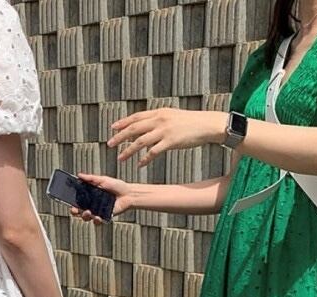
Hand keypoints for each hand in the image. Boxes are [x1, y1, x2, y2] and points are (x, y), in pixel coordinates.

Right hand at [70, 173, 133, 224]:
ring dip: (85, 216)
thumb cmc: (117, 186)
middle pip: (79, 210)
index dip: (72, 202)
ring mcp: (98, 211)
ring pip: (87, 217)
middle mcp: (92, 204)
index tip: (69, 202)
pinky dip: (96, 220)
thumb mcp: (103, 180)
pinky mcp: (104, 217)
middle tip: (75, 210)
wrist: (128, 194)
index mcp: (90, 196)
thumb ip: (91, 178)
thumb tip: (79, 175)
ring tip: (88, 212)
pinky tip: (97, 217)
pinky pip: (97, 222)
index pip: (78, 200)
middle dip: (75, 211)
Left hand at [109, 108, 226, 166]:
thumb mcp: (172, 118)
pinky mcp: (171, 142)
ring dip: (129, 150)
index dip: (123, 122)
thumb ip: (157, 124)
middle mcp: (159, 120)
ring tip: (120, 158)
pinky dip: (145, 159)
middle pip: (134, 128)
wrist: (207, 124)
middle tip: (109, 144)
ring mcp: (165, 131)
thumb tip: (144, 134)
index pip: (137, 117)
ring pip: (141, 141)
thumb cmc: (190, 123)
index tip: (113, 128)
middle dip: (120, 137)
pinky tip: (139, 165)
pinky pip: (154, 152)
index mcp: (159, 113)